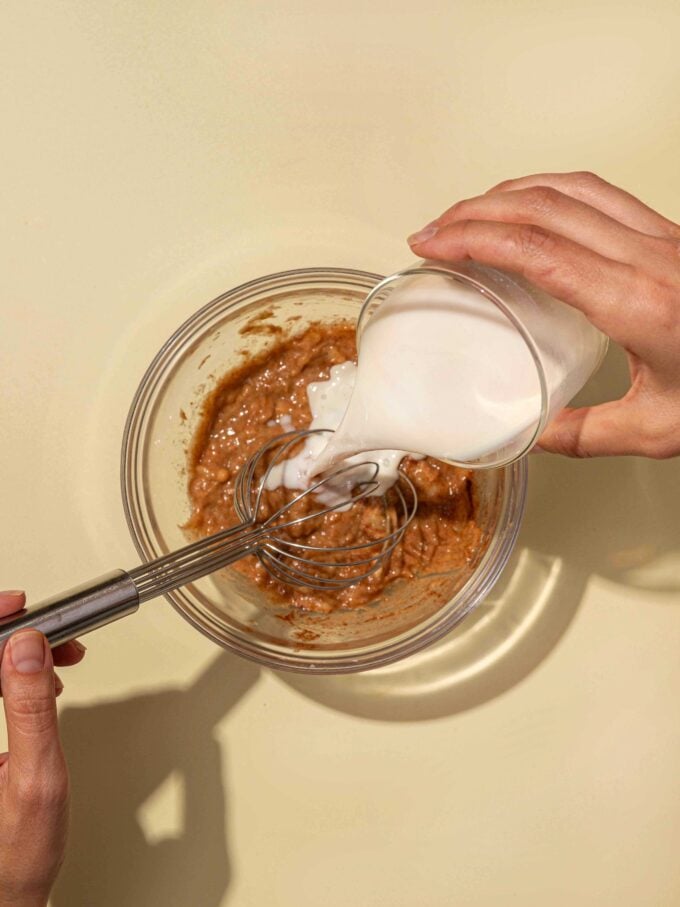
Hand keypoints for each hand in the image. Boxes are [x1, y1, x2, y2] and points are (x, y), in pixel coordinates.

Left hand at [0, 591, 85, 906]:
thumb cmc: (16, 852)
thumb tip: (26, 647)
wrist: (5, 891)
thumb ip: (30, 707)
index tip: (21, 606)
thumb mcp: (36, 777)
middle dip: (15, 638)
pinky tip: (39, 684)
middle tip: (54, 636)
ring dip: (18, 656)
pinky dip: (15, 678)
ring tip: (57, 661)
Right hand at [407, 171, 679, 458]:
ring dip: (508, 193)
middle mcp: (648, 257)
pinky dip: (548, 190)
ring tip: (467, 214)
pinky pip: (597, 192)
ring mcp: (661, 237)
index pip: (538, 249)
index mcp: (638, 304)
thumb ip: (586, 435)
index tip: (432, 243)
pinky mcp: (667, 234)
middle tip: (432, 230)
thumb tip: (532, 433)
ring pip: (569, 188)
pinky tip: (527, 206)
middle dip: (474, 210)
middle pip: (543, 207)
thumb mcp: (660, 430)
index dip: (474, 238)